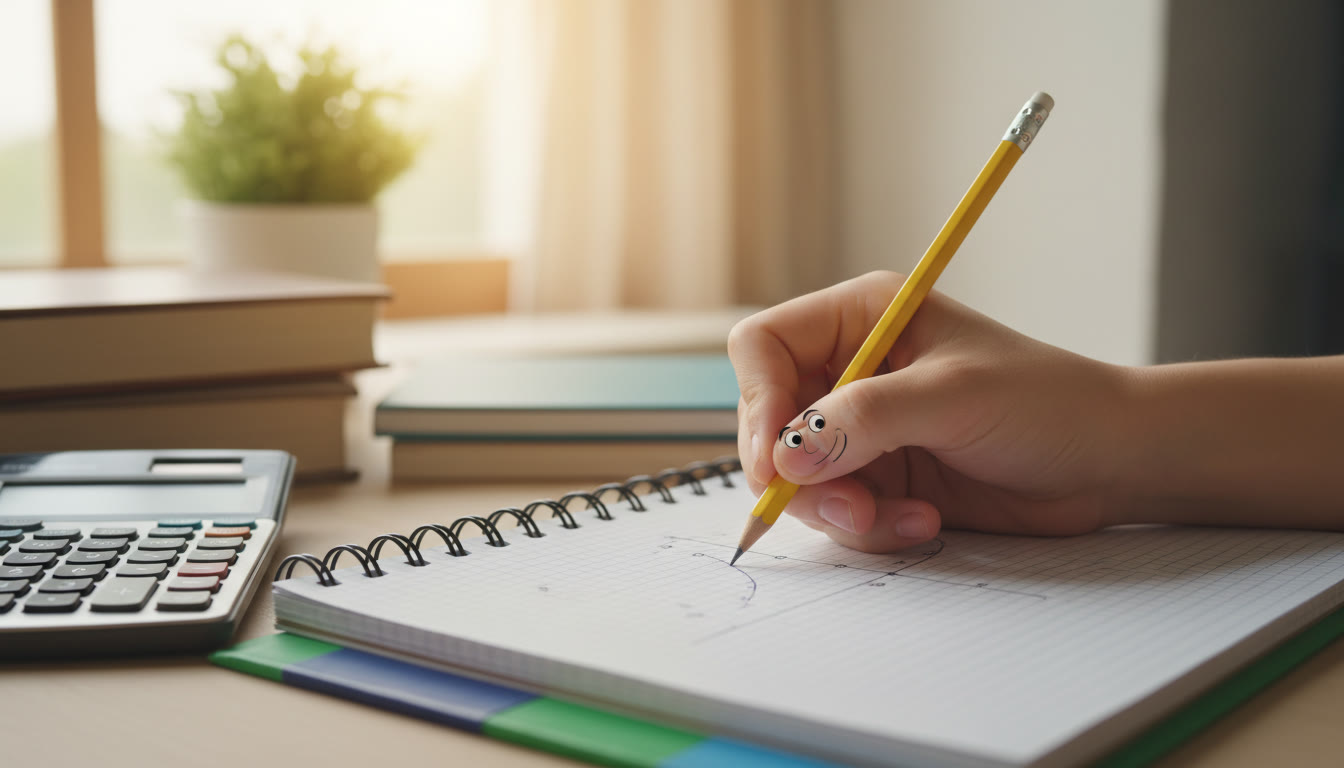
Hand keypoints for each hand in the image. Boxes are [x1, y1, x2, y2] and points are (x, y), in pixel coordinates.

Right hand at [728, 271, 1132, 552]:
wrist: (1109, 462)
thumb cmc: (1047, 403)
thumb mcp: (952, 398)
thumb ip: (863, 419)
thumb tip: (787, 455)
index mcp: (860, 319)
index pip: (764, 349)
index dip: (758, 403)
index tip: (778, 460)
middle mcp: (851, 370)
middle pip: (770, 424)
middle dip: (802, 476)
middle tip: (849, 507)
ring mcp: (863, 429)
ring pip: (799, 479)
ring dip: (841, 510)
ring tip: (903, 518)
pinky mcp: (881, 479)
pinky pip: (837, 513)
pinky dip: (872, 528)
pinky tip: (924, 522)